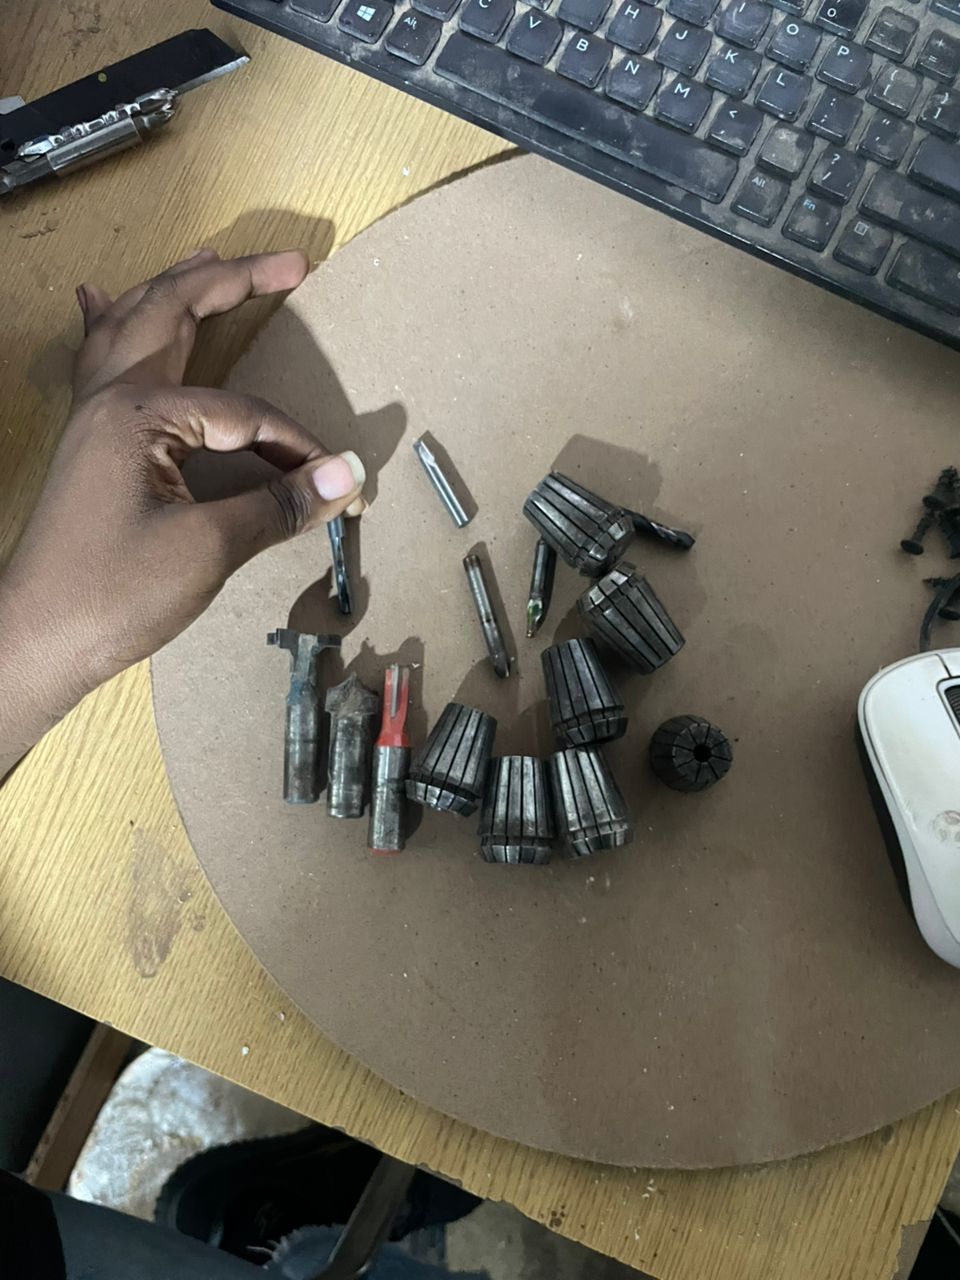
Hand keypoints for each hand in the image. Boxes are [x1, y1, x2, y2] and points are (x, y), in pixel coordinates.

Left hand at [0, 248, 364, 775]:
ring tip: (212, 254)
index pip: (243, 411)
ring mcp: (92, 415)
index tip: (339, 480)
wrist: (39, 638)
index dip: (296, 445)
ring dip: (176, 286)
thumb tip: (349, 476)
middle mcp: (111, 396)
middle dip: (234, 281)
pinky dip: (110, 322)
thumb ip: (279, 505)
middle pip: (174, 312)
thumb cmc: (115, 593)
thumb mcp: (208, 548)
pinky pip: (99, 358)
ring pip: (132, 323)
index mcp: (139, 412)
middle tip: (291, 263)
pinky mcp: (89, 440)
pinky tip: (98, 300)